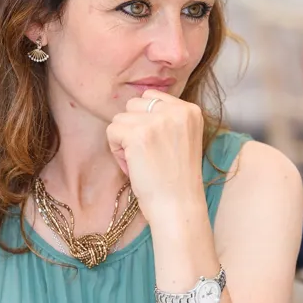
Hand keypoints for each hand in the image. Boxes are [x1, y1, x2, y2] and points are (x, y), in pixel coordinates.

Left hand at [107, 90, 207, 226]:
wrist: (178, 207)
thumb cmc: (177, 178)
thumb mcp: (183, 137)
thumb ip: (166, 119)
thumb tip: (136, 104)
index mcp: (190, 110)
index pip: (151, 96)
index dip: (144, 119)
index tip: (154, 143)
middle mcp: (176, 110)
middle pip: (133, 104)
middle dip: (132, 127)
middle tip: (145, 154)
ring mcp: (157, 121)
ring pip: (120, 118)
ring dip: (123, 140)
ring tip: (140, 161)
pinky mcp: (137, 134)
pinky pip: (112, 131)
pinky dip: (116, 151)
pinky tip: (132, 165)